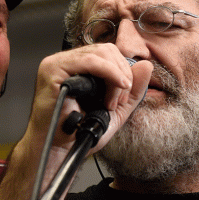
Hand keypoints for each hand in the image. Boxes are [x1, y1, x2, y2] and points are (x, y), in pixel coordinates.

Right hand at [23, 44, 151, 158]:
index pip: (108, 54)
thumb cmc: (78, 132)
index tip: (123, 95)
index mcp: (77, 67)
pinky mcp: (52, 69)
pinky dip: (109, 72)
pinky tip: (117, 86)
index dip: (122, 71)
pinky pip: (89, 60)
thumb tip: (146, 65)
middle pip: (106, 50)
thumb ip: (132, 90)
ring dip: (116, 77)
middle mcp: (65, 62)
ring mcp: (57, 63)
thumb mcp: (114, 110)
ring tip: (111, 101)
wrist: (58, 149)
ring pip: (100, 54)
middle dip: (122, 74)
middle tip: (118, 101)